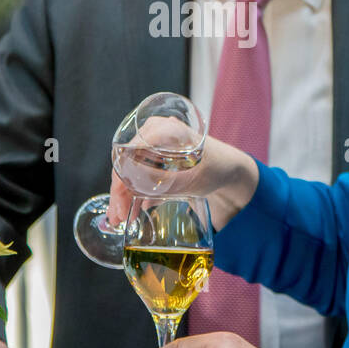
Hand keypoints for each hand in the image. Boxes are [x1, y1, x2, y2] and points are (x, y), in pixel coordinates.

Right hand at [108, 127, 257, 229]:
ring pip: (131, 172)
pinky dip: (136, 193)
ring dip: (125, 195)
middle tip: (116, 218)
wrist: (231, 170)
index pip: (127, 155)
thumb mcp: (192, 177)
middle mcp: (154, 135)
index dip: (120, 182)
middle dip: (119, 192)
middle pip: (126, 164)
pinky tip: (133, 210)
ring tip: (120, 218)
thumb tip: (135, 193)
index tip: (119, 204)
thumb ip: (165, 183)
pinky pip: (141, 176)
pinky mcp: (159, 162)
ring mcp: (155, 148)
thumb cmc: (216, 167)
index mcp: (160, 129)